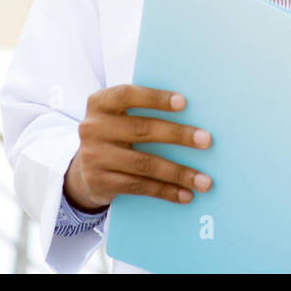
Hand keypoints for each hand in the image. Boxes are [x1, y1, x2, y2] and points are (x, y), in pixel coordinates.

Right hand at [63, 84, 212, 211]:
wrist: (84, 167)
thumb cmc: (116, 133)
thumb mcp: (120, 116)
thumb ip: (144, 110)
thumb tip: (192, 115)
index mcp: (100, 103)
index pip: (127, 95)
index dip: (155, 98)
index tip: (183, 103)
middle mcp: (93, 128)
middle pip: (141, 130)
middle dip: (178, 135)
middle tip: (206, 141)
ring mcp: (94, 156)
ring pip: (143, 164)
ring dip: (178, 172)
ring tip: (204, 180)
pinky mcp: (99, 182)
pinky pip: (138, 186)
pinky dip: (165, 191)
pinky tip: (185, 194)